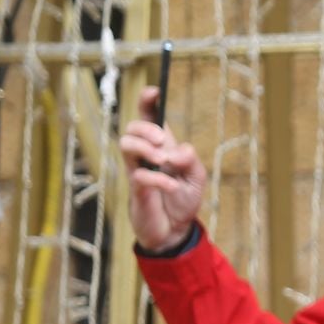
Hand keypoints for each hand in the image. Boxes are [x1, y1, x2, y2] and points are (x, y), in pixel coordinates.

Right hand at [117, 87, 206, 251]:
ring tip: (163, 161)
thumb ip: (191, 161)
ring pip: (125, 143)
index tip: (154, 91)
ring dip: (145, 147)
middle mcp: (146, 155)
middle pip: (132, 126)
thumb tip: (179, 149)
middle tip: (162, 142)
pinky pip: (139, 176)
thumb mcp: (197, 178)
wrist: (176, 231)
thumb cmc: (183, 200)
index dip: (148, 101)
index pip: (149, 118)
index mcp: (163, 147)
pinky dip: (158, 179)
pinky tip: (170, 187)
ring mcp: (137, 170)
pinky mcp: (136, 189)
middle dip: (145, 127)